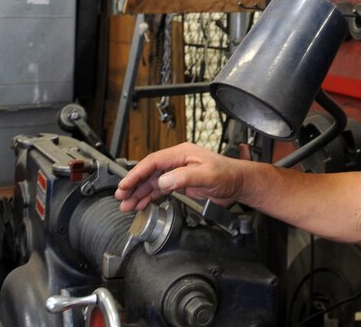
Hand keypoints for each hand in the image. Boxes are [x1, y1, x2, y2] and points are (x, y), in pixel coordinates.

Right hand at [114, 142, 244, 211]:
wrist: (239, 183)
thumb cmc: (228, 175)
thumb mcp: (207, 176)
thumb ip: (185, 177)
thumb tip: (163, 181)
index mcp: (182, 154)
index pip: (153, 162)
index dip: (137, 173)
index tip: (125, 185)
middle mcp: (177, 161)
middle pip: (149, 172)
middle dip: (134, 185)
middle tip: (121, 198)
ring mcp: (178, 172)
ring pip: (153, 182)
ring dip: (139, 194)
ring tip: (127, 205)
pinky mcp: (181, 183)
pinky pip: (160, 189)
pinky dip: (149, 197)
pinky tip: (141, 204)